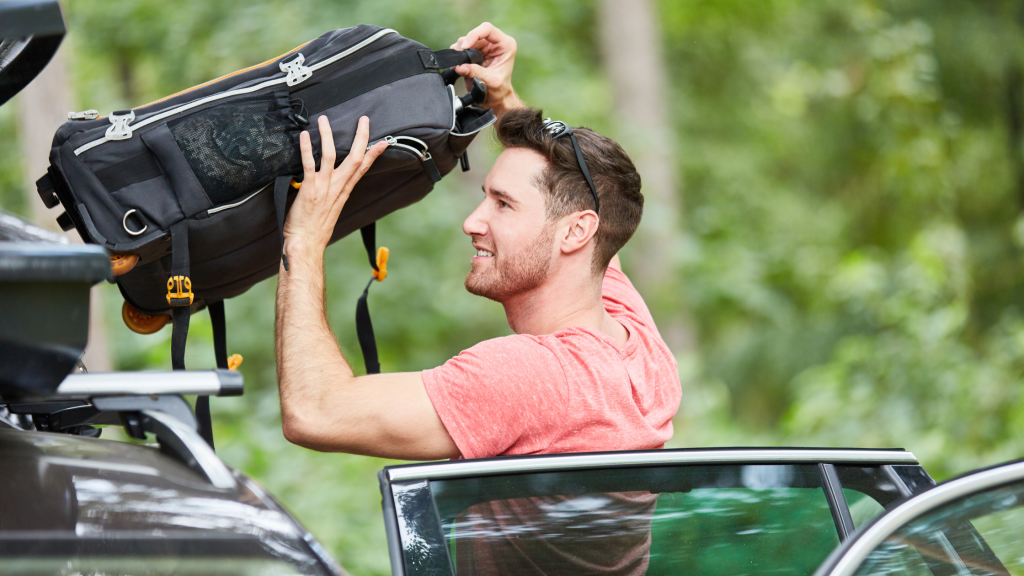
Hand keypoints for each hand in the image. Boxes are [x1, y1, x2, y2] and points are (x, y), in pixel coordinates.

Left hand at [283, 116, 386, 257]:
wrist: (306, 244)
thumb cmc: (314, 230)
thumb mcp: (329, 210)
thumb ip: (331, 196)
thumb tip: (329, 188)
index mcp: (343, 192)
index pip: (361, 169)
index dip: (373, 154)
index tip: (382, 142)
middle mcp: (337, 188)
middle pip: (354, 158)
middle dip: (361, 138)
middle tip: (364, 120)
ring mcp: (324, 188)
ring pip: (330, 156)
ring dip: (328, 136)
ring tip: (324, 120)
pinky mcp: (309, 189)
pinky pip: (309, 165)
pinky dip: (306, 149)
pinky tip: (304, 135)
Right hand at [451, 22, 524, 115]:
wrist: (496, 98)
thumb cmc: (499, 90)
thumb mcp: (490, 81)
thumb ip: (476, 72)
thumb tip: (460, 66)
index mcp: (505, 45)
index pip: (487, 29)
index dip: (474, 34)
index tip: (465, 46)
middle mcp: (495, 43)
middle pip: (474, 35)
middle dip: (464, 45)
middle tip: (458, 59)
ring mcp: (484, 47)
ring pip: (465, 40)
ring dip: (459, 51)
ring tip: (459, 64)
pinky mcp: (475, 53)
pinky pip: (461, 49)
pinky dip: (457, 55)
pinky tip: (458, 65)